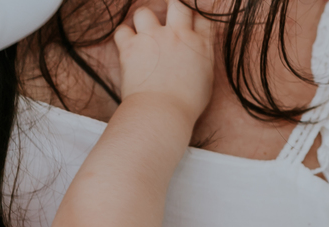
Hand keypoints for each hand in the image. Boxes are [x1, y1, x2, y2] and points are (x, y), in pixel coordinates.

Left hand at [114, 0, 214, 123]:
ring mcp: (153, 38)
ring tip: (145, 35)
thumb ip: (202, 57)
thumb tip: (197, 49)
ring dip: (144, 22)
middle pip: (178, 4)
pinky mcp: (131, 46)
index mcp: (199, 45)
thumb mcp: (206, 80)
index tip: (190, 25)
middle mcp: (177, 35)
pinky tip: (129, 46)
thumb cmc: (186, 105)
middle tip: (168, 19)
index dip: (195, 18)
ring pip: (145, 12)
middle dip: (174, 7)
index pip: (202, 17)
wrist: (162, 113)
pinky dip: (124, 36)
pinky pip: (122, 30)